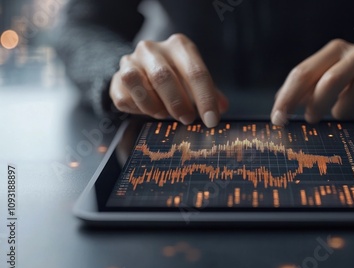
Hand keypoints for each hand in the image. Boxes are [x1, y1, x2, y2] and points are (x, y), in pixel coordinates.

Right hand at [110, 34, 227, 127]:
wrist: (143, 69)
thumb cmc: (178, 77)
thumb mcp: (196, 80)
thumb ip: (210, 93)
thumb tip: (221, 107)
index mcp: (178, 46)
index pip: (195, 72)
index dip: (205, 98)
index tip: (211, 120)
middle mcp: (152, 48)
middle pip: (163, 76)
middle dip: (178, 104)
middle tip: (187, 119)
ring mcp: (130, 61)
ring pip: (136, 82)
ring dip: (153, 105)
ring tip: (164, 114)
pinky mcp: (116, 78)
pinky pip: (124, 98)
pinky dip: (137, 110)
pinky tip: (147, 111)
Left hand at [271, 39, 353, 124]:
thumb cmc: (350, 79)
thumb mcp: (324, 79)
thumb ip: (302, 92)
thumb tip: (278, 112)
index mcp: (335, 49)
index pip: (304, 72)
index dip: (288, 97)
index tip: (278, 119)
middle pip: (330, 80)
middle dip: (316, 105)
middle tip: (311, 119)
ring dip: (344, 109)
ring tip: (339, 113)